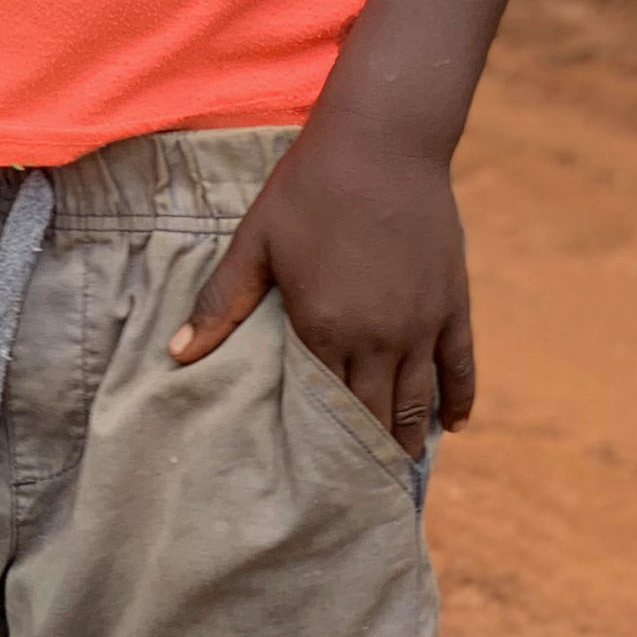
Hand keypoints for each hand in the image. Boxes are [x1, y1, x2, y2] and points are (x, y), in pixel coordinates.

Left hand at [166, 113, 474, 454]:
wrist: (381, 142)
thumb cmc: (309, 186)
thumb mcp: (256, 240)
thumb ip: (222, 301)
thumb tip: (176, 354)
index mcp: (324, 327)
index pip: (322, 408)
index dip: (319, 446)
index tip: (314, 481)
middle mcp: (377, 338)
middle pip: (374, 417)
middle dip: (364, 458)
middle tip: (356, 494)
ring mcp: (420, 325)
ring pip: (417, 403)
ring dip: (407, 441)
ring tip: (397, 472)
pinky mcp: (452, 305)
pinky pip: (460, 369)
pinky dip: (457, 403)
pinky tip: (449, 427)